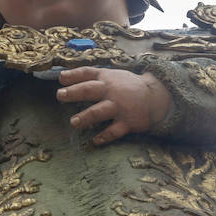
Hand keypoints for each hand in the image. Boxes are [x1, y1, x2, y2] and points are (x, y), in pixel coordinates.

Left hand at [56, 67, 171, 144]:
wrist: (155, 96)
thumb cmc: (126, 86)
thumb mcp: (111, 75)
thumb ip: (89, 76)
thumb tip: (61, 76)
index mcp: (106, 78)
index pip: (88, 74)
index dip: (74, 75)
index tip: (61, 78)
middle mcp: (111, 91)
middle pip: (90, 90)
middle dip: (74, 92)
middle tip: (60, 95)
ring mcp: (119, 107)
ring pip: (99, 112)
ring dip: (86, 117)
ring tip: (74, 122)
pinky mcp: (127, 122)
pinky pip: (114, 131)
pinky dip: (104, 137)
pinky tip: (95, 141)